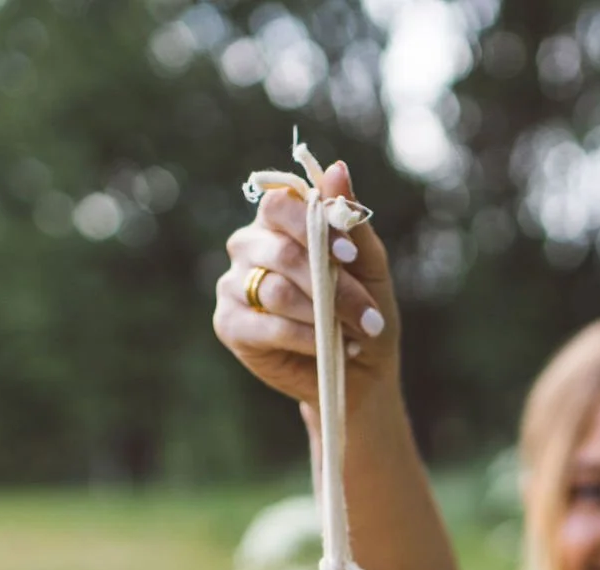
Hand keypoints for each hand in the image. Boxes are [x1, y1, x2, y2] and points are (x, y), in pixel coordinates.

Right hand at [213, 161, 397, 409]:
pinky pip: (266, 325)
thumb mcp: (369, 266)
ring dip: (323, 315)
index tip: (349, 257)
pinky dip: (303, 338)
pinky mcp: (229, 323)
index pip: (279, 203)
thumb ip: (350, 220)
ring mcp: (233, 284)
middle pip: (281, 250)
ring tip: (354, 334)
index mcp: (279, 220)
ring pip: (275, 290)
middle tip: (370, 316)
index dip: (313, 227)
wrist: (359, 370)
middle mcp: (249, 245)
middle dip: (331, 285)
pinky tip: (326, 347)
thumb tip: (338, 168)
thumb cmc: (363, 309)